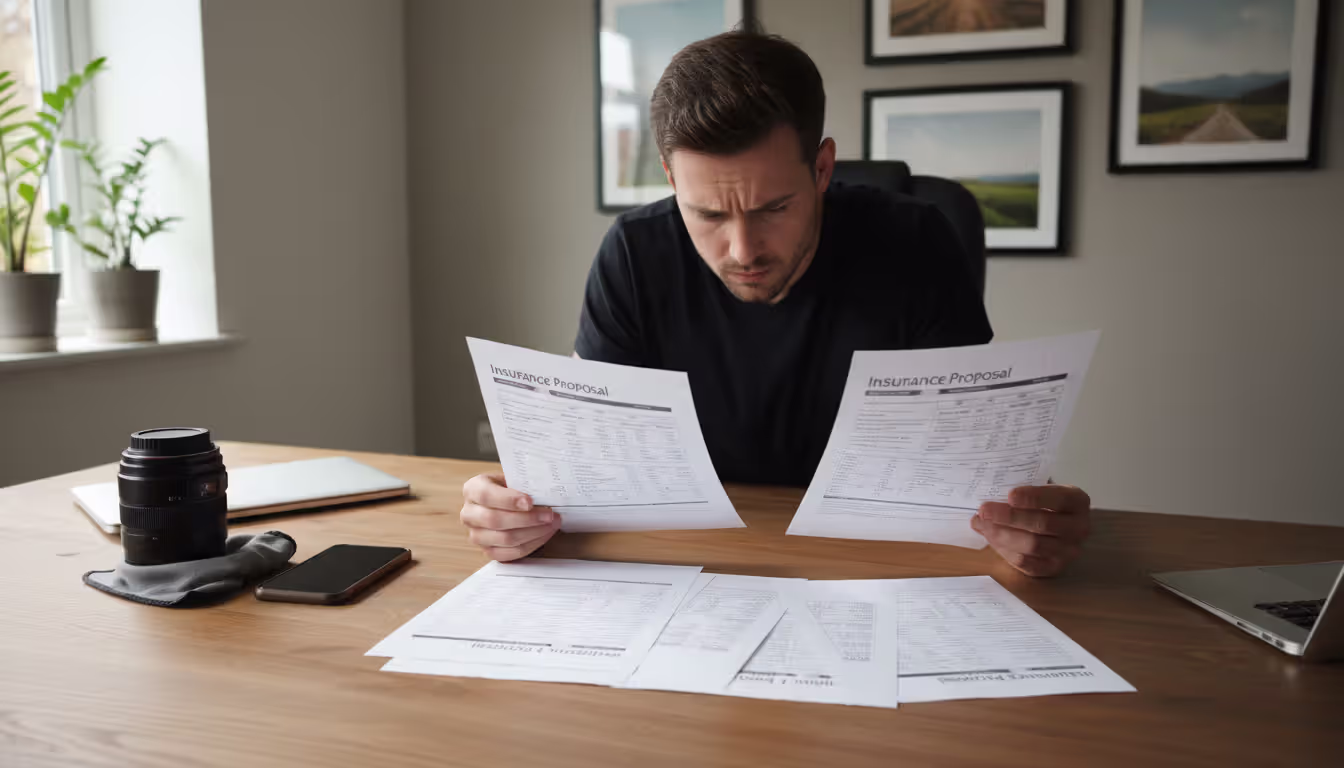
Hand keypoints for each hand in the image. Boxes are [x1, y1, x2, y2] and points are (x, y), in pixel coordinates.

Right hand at [460, 473, 561, 560]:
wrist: (504, 501)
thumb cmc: (509, 488)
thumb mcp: (512, 478)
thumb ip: (522, 484)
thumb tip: (544, 492)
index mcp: (472, 489)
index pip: (486, 495)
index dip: (509, 500)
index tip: (530, 502)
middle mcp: (469, 514)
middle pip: (495, 520)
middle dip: (527, 518)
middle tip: (549, 515)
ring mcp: (476, 535)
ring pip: (505, 539)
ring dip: (533, 532)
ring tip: (551, 524)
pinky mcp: (488, 551)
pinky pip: (510, 553)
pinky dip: (531, 544)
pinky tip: (544, 534)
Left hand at [971, 485, 1090, 577]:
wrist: (1055, 525)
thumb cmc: (1042, 501)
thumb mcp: (1038, 488)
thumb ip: (1022, 491)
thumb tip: (992, 497)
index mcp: (1077, 501)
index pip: (1058, 499)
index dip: (1033, 498)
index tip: (1010, 495)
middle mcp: (1078, 528)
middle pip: (1043, 524)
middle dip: (1009, 517)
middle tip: (984, 510)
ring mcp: (1068, 551)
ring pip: (1033, 545)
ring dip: (1002, 534)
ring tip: (981, 523)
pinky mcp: (1052, 568)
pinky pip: (1026, 563)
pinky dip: (1004, 550)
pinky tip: (990, 537)